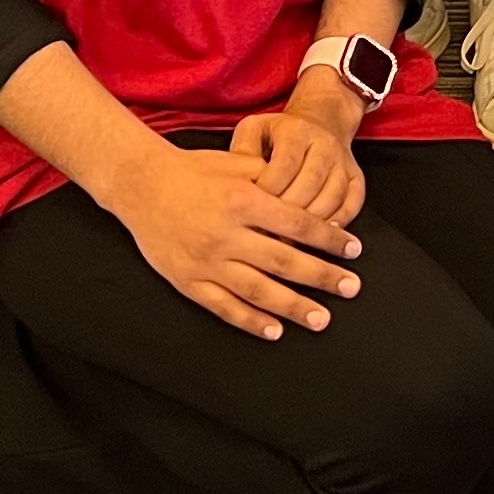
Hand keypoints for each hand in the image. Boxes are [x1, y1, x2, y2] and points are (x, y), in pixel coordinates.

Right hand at [115, 134, 362, 341]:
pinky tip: (275, 330)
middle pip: (284, 261)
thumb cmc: (193, 170)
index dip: (329, 239)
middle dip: (322, 277)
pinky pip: (224, 307)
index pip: (297, 225)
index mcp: (243, 201)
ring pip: (258, 291)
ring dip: (294, 307)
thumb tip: (309, 197)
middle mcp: (226, 235)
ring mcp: (206, 262)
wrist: (140, 184)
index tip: (353, 250)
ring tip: (321, 319)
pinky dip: (251, 321)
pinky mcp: (188, 281)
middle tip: (351, 288)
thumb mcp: (236, 163)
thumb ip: (272, 180)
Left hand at [230, 79, 370, 236]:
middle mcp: (324, 145)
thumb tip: (237, 185)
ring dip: (310, 224)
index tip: (249, 212)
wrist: (321, 119)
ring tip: (288, 241)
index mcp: (296, 132)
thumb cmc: (279, 133)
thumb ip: (242, 152)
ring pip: (332, 198)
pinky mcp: (357, 177)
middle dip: (286, 214)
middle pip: (309, 186)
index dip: (266, 194)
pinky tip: (319, 236)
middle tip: (266, 234)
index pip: (283, 168)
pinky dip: (338, 222)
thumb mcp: (254, 130)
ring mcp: (343, 162)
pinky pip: (352, 204)